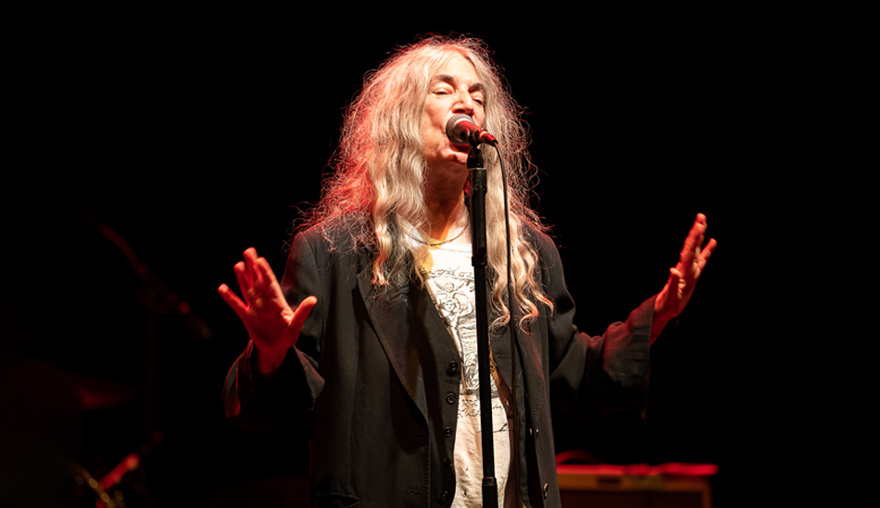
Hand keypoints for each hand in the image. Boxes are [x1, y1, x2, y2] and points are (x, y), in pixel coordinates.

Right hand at [218, 247, 316, 372]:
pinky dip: (229, 297)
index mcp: (277, 301)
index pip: (270, 282)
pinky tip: (222, 287)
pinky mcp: (246, 317)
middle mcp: (264, 301)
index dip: (265, 271)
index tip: (261, 260)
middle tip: (248, 251)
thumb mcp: (296, 323)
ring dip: (242, 277)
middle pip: (257, 280)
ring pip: (247, 289)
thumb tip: (313, 299)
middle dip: (253, 266)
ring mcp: (254, 307)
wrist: (277, 348)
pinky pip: (236, 305)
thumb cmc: (289, 334)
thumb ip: (303, 311)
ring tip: (238, 264)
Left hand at [653, 213, 715, 337]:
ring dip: (700, 237)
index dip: (694, 238)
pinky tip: (712, 241)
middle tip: (701, 217)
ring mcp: (689, 270)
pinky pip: (702, 260)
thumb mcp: (670, 294)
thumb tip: (673, 270)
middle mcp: (686, 267)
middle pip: (692, 246)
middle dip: (697, 232)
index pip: (689, 250)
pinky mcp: (692, 275)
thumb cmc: (667, 304)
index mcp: (683, 270)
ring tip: (703, 223)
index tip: (699, 225)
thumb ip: (672, 282)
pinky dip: (707, 250)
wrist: (665, 310)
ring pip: (697, 250)